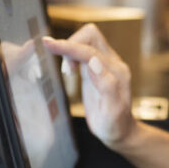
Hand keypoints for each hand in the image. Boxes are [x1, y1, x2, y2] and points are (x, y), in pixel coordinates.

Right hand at [42, 24, 135, 147]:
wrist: (120, 130)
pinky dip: (72, 54)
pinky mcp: (97, 67)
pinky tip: (70, 70)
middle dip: (71, 45)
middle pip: (90, 36)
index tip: (48, 44)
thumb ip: (106, 86)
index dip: (68, 46)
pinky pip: (84, 50)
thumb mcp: (111, 112)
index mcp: (117, 72)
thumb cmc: (115, 124)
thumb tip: (93, 61)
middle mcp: (113, 64)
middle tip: (66, 71)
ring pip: (87, 41)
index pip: (89, 51)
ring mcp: (105, 64)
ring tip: (68, 72)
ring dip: (71, 50)